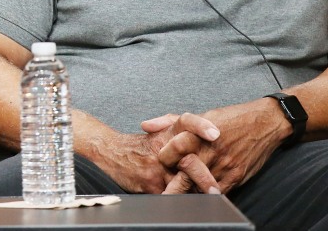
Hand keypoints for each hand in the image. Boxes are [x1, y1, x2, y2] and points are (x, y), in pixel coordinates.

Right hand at [89, 113, 220, 193]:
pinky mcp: (150, 184)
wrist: (111, 153)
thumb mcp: (158, 132)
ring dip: (196, 192)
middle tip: (216, 188)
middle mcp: (162, 148)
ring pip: (181, 183)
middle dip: (205, 176)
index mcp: (167, 133)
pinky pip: (171, 195)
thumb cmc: (140, 145)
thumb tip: (209, 136)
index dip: (200, 125)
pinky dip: (183, 201)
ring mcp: (156, 167)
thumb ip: (180, 130)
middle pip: (188, 161)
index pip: (185, 121)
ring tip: (212, 200)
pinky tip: (193, 206)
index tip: (216, 134)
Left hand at [149, 99, 286, 193]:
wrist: (265, 122)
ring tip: (177, 201)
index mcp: (199, 133)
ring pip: (201, 186)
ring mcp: (225, 165)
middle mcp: (211, 150)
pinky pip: (219, 192)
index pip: (175, 150)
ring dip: (189, 193)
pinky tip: (199, 198)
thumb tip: (145, 126)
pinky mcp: (236, 175)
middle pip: (186, 172)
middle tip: (163, 192)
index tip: (160, 163)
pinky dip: (207, 196)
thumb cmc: (231, 118)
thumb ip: (170, 120)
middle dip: (173, 184)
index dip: (164, 159)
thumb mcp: (201, 114)